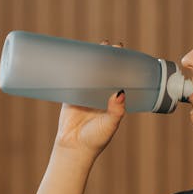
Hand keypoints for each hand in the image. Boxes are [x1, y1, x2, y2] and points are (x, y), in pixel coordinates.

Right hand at [53, 40, 126, 160]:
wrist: (74, 149)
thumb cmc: (95, 140)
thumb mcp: (110, 125)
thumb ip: (116, 111)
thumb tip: (120, 93)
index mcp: (112, 100)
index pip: (118, 77)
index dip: (121, 63)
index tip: (123, 51)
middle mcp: (99, 95)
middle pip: (103, 70)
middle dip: (106, 57)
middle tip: (108, 44)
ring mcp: (84, 94)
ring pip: (88, 73)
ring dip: (89, 59)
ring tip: (91, 46)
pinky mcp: (69, 96)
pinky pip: (70, 79)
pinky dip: (71, 69)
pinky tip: (71, 57)